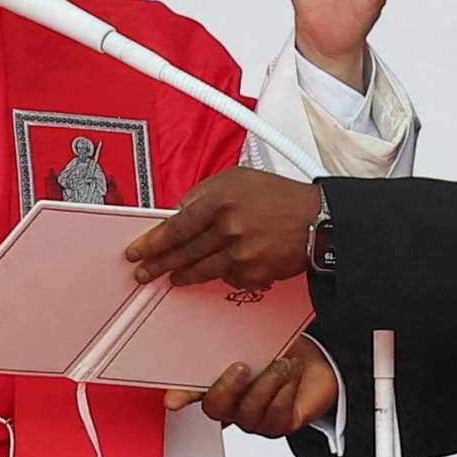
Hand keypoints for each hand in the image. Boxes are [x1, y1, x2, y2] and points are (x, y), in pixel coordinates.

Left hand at [127, 168, 322, 288]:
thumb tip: (179, 210)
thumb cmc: (280, 197)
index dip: (152, 242)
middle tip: (143, 271)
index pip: (176, 226)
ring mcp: (241, 253)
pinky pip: (227, 277)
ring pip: (201, 270)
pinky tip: (218, 269)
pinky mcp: (253, 273)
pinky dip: (220, 273)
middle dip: (158, 264)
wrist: (318, 220)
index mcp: (220, 200)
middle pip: (183, 252)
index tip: (137, 251)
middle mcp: (228, 228)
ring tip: (172, 277)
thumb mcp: (238, 179)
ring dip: (182, 275)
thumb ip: (204, 192)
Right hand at [180, 341, 340, 438]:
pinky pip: (277, 415)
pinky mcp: (279, 425)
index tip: (172, 400)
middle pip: (216, 407)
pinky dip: (287, 390)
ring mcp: (253, 418)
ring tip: (282, 364)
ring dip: (267, 384)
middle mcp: (231, 405)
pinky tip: (293, 371)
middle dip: (228, 388)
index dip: (180, 395)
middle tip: (242, 366)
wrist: (315, 364)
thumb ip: (231, 340)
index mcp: (217, 382)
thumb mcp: (253, 339)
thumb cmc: (279, 351)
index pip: (189, 391)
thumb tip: (214, 327)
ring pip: (250, 412)